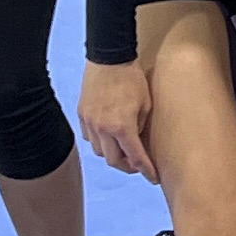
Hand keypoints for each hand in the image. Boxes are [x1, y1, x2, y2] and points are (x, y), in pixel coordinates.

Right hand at [78, 58, 156, 177]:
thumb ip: (141, 128)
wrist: (109, 57)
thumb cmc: (132, 79)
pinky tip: (109, 136)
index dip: (146, 171)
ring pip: (99, 151)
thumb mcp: (146, 105)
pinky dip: (100, 142)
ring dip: (112, 154)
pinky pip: (89, 138)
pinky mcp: (82, 114)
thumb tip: (139, 142)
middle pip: (114, 161)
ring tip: (124, 149)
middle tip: (138, 164)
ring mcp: (90, 122)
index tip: (153, 178)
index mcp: (122, 127)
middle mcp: (103, 129)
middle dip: (128, 166)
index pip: (136, 158)